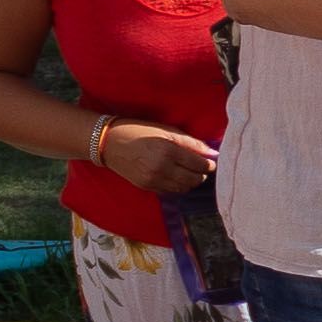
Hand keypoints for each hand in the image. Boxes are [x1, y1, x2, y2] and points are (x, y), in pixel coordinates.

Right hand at [95, 120, 217, 194]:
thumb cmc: (139, 131)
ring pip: (183, 188)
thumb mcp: (165, 130)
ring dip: (191, 181)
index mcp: (168, 151)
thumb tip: (212, 153)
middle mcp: (161, 168)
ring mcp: (153, 180)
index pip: (199, 164)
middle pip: (194, 179)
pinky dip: (178, 186)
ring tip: (191, 172)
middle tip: (203, 167)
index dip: (209, 164)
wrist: (108, 142)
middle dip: (202, 174)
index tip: (212, 161)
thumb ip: (191, 142)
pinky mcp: (146, 187)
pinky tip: (176, 176)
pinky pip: (170, 191)